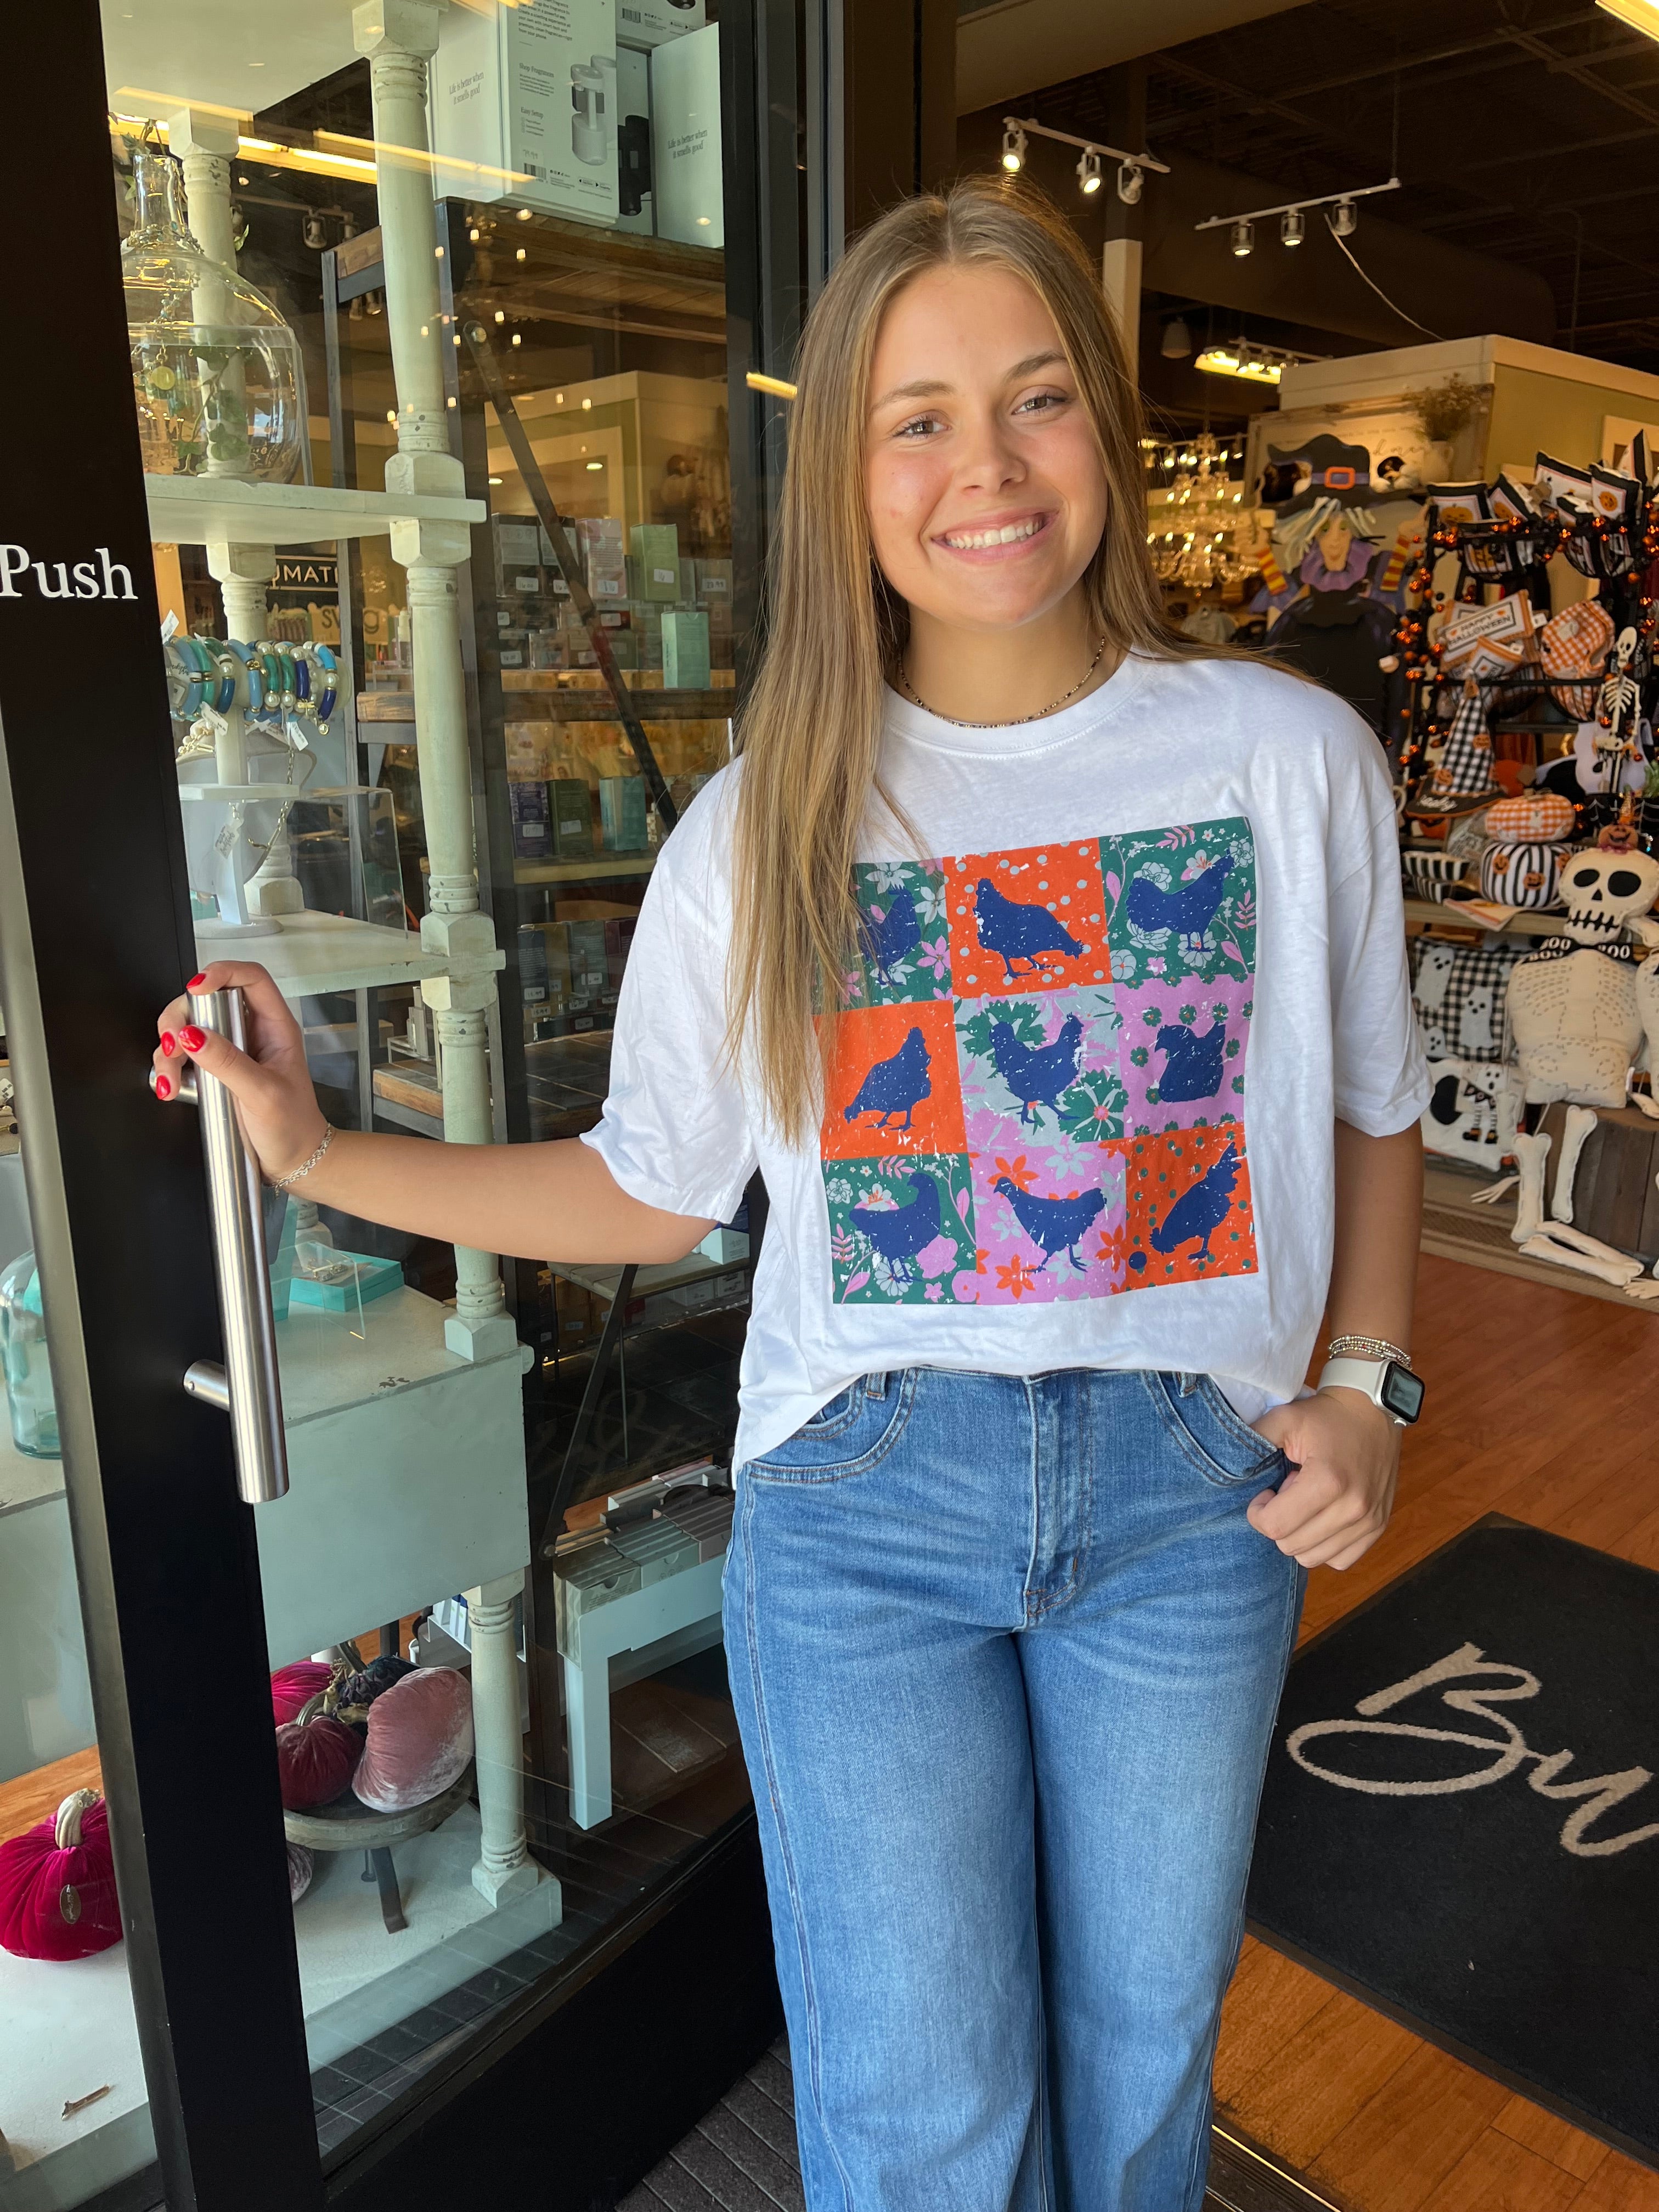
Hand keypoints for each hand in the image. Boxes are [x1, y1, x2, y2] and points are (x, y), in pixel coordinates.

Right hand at [152, 962, 327, 1183]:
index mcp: (275, 1026)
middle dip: (180, 1018)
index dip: (222, 972)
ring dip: (169, 1049)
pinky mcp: (213, 1070)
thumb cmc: (292, 1126)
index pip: (251, 978)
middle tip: (172, 1045)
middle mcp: (251, 1031)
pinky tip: (169, 1087)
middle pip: (207, 1000)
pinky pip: (184, 1056)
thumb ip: (228, 1063)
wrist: (293, 1162)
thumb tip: (192, 1035)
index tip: (196, 989)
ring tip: (169, 1079)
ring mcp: (230, 1050)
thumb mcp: (263, 1093)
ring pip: (188, 1028)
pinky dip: (170, 1068)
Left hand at [1244, 1388, 1399, 1570]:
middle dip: (1281, 1522)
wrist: (1373, 1411)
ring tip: (1308, 1502)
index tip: (1266, 1492)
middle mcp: (1353, 1508)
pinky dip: (1325, 1545)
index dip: (1259, 1512)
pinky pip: (1340, 1560)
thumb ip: (1253, 1438)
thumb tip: (1225, 1464)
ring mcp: (1369, 1521)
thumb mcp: (1284, 1417)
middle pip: (1292, 1546)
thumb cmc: (1326, 1416)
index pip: (1275, 1527)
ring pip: (1314, 1558)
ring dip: (1301, 1535)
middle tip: (1289, 1492)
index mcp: (1328, 1482)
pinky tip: (1323, 1517)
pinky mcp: (1379, 1527)